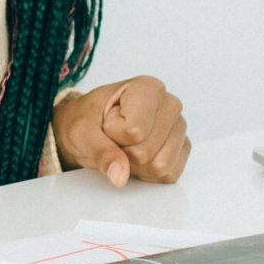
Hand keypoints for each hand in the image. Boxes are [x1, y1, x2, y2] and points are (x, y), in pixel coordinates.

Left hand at [51, 77, 189, 186]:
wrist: (91, 128)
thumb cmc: (88, 121)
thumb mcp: (82, 132)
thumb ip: (101, 152)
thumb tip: (119, 175)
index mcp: (148, 88)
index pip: (134, 131)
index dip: (113, 135)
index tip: (107, 123)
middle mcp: (169, 104)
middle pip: (146, 152)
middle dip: (125, 153)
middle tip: (115, 137)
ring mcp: (178, 127)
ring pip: (159, 166)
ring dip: (136, 165)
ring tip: (126, 145)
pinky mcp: (182, 148)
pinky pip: (168, 174)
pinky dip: (148, 173)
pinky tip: (138, 156)